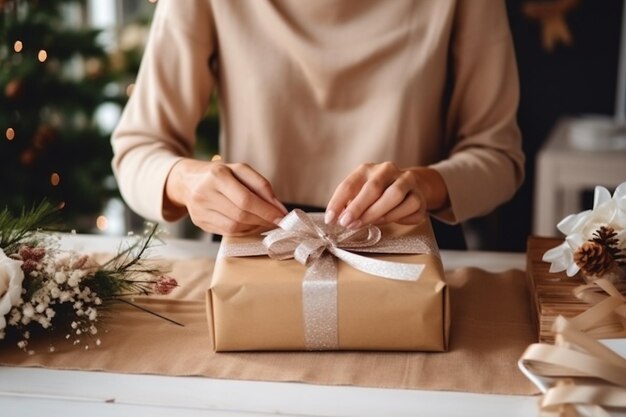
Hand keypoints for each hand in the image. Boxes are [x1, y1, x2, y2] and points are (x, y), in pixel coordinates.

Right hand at [164, 159, 287, 235]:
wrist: (188, 181)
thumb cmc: (221, 174)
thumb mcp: (241, 170)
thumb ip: (261, 185)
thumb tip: (278, 207)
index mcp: (217, 175)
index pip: (245, 199)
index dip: (266, 211)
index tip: (282, 216)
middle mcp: (205, 193)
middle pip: (240, 215)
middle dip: (262, 220)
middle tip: (276, 221)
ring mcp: (199, 210)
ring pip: (234, 227)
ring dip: (254, 226)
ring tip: (263, 220)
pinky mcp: (199, 223)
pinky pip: (227, 232)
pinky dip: (243, 230)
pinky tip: (249, 223)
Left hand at [325, 162, 447, 227]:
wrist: (410, 187)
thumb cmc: (378, 194)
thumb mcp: (360, 194)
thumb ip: (348, 204)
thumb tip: (335, 218)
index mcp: (367, 169)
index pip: (349, 184)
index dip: (338, 202)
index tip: (330, 219)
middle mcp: (387, 170)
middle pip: (373, 187)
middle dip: (358, 207)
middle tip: (346, 223)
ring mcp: (406, 181)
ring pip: (394, 195)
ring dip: (376, 212)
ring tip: (363, 224)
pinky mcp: (419, 195)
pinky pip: (408, 206)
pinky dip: (394, 216)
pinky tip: (383, 222)